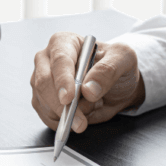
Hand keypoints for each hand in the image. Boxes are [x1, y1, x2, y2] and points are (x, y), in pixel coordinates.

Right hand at [30, 32, 144, 132]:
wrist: (116, 85)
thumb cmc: (116, 66)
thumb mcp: (124, 59)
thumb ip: (108, 70)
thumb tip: (88, 89)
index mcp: (64, 42)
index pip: (59, 61)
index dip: (63, 80)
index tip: (69, 98)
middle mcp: (47, 60)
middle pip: (44, 83)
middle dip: (62, 106)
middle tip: (80, 122)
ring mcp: (41, 81)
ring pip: (44, 103)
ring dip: (67, 115)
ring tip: (90, 109)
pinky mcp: (42, 101)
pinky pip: (47, 117)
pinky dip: (64, 122)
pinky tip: (80, 116)